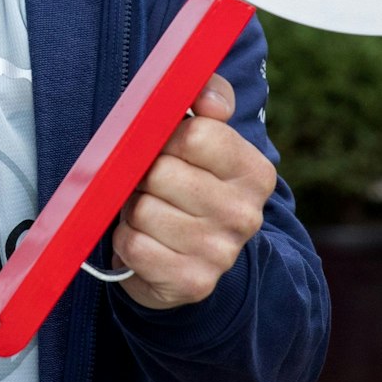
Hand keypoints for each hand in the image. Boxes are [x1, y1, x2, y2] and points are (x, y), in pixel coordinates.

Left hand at [114, 74, 277, 310]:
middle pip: (162, 173)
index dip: (166, 137)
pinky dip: (127, 240)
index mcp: (254, 172)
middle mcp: (245, 215)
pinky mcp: (192, 283)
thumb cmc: (190, 184)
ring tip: (149, 213)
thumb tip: (208, 98)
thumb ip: (209, 98)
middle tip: (151, 185)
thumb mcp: (205, 138)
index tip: (165, 147)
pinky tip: (146, 241)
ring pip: (143, 210)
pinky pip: (133, 245)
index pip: (197, 134)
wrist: (192, 260)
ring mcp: (221, 253)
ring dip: (133, 209)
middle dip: (144, 175)